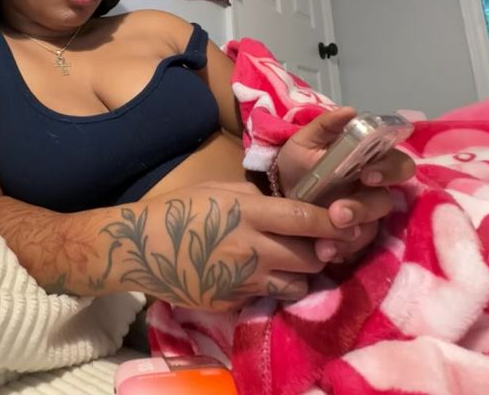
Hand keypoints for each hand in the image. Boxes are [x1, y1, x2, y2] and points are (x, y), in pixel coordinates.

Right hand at [122, 181, 359, 310]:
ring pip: (297, 285)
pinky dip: (272, 287)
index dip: (333, 221)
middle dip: (322, 251)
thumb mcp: (217, 188)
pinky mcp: (234, 301)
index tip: (349, 219)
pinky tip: (260, 276)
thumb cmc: (177, 209)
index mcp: (248, 213)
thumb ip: (255, 197)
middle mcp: (252, 248)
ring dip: (301, 274)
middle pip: (311, 257)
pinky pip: (268, 297)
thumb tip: (283, 203)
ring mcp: (244, 280)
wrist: (138, 247)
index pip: (305, 219)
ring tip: (289, 263)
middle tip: (318, 243)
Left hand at [275, 107, 415, 263]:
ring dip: (350, 235)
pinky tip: (322, 251)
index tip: (367, 174)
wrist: (276, 193)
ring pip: (372, 228)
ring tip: (324, 242)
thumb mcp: (305, 141)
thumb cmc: (298, 163)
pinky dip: (339, 251)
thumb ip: (326, 126)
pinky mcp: (352, 239)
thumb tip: (350, 112)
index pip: (398, 165)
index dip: (389, 171)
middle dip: (363, 209)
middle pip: (386, 202)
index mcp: (370, 163)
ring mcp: (365, 218)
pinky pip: (356, 249)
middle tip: (337, 213)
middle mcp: (374, 191)